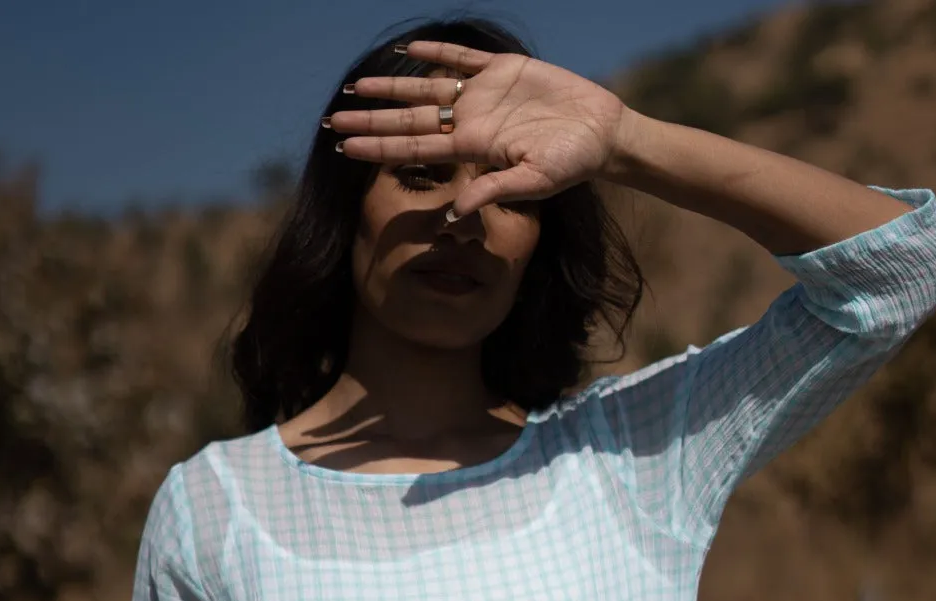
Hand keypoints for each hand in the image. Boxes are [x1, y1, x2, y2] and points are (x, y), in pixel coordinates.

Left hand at [329, 39, 627, 217]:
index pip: (412, 147)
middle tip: (333, 117)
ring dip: (391, 86)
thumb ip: (491, 192)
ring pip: (426, 88)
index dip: (376, 145)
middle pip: (408, 119)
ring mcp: (483, 95)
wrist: (602, 135)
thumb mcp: (532, 183)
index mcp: (471, 148)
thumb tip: (453, 215)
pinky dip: (437, 52)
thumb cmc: (571, 165)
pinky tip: (411, 50)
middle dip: (370, 118)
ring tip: (357, 85)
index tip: (343, 145)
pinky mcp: (503, 70)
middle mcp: (469, 121)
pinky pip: (462, 59)